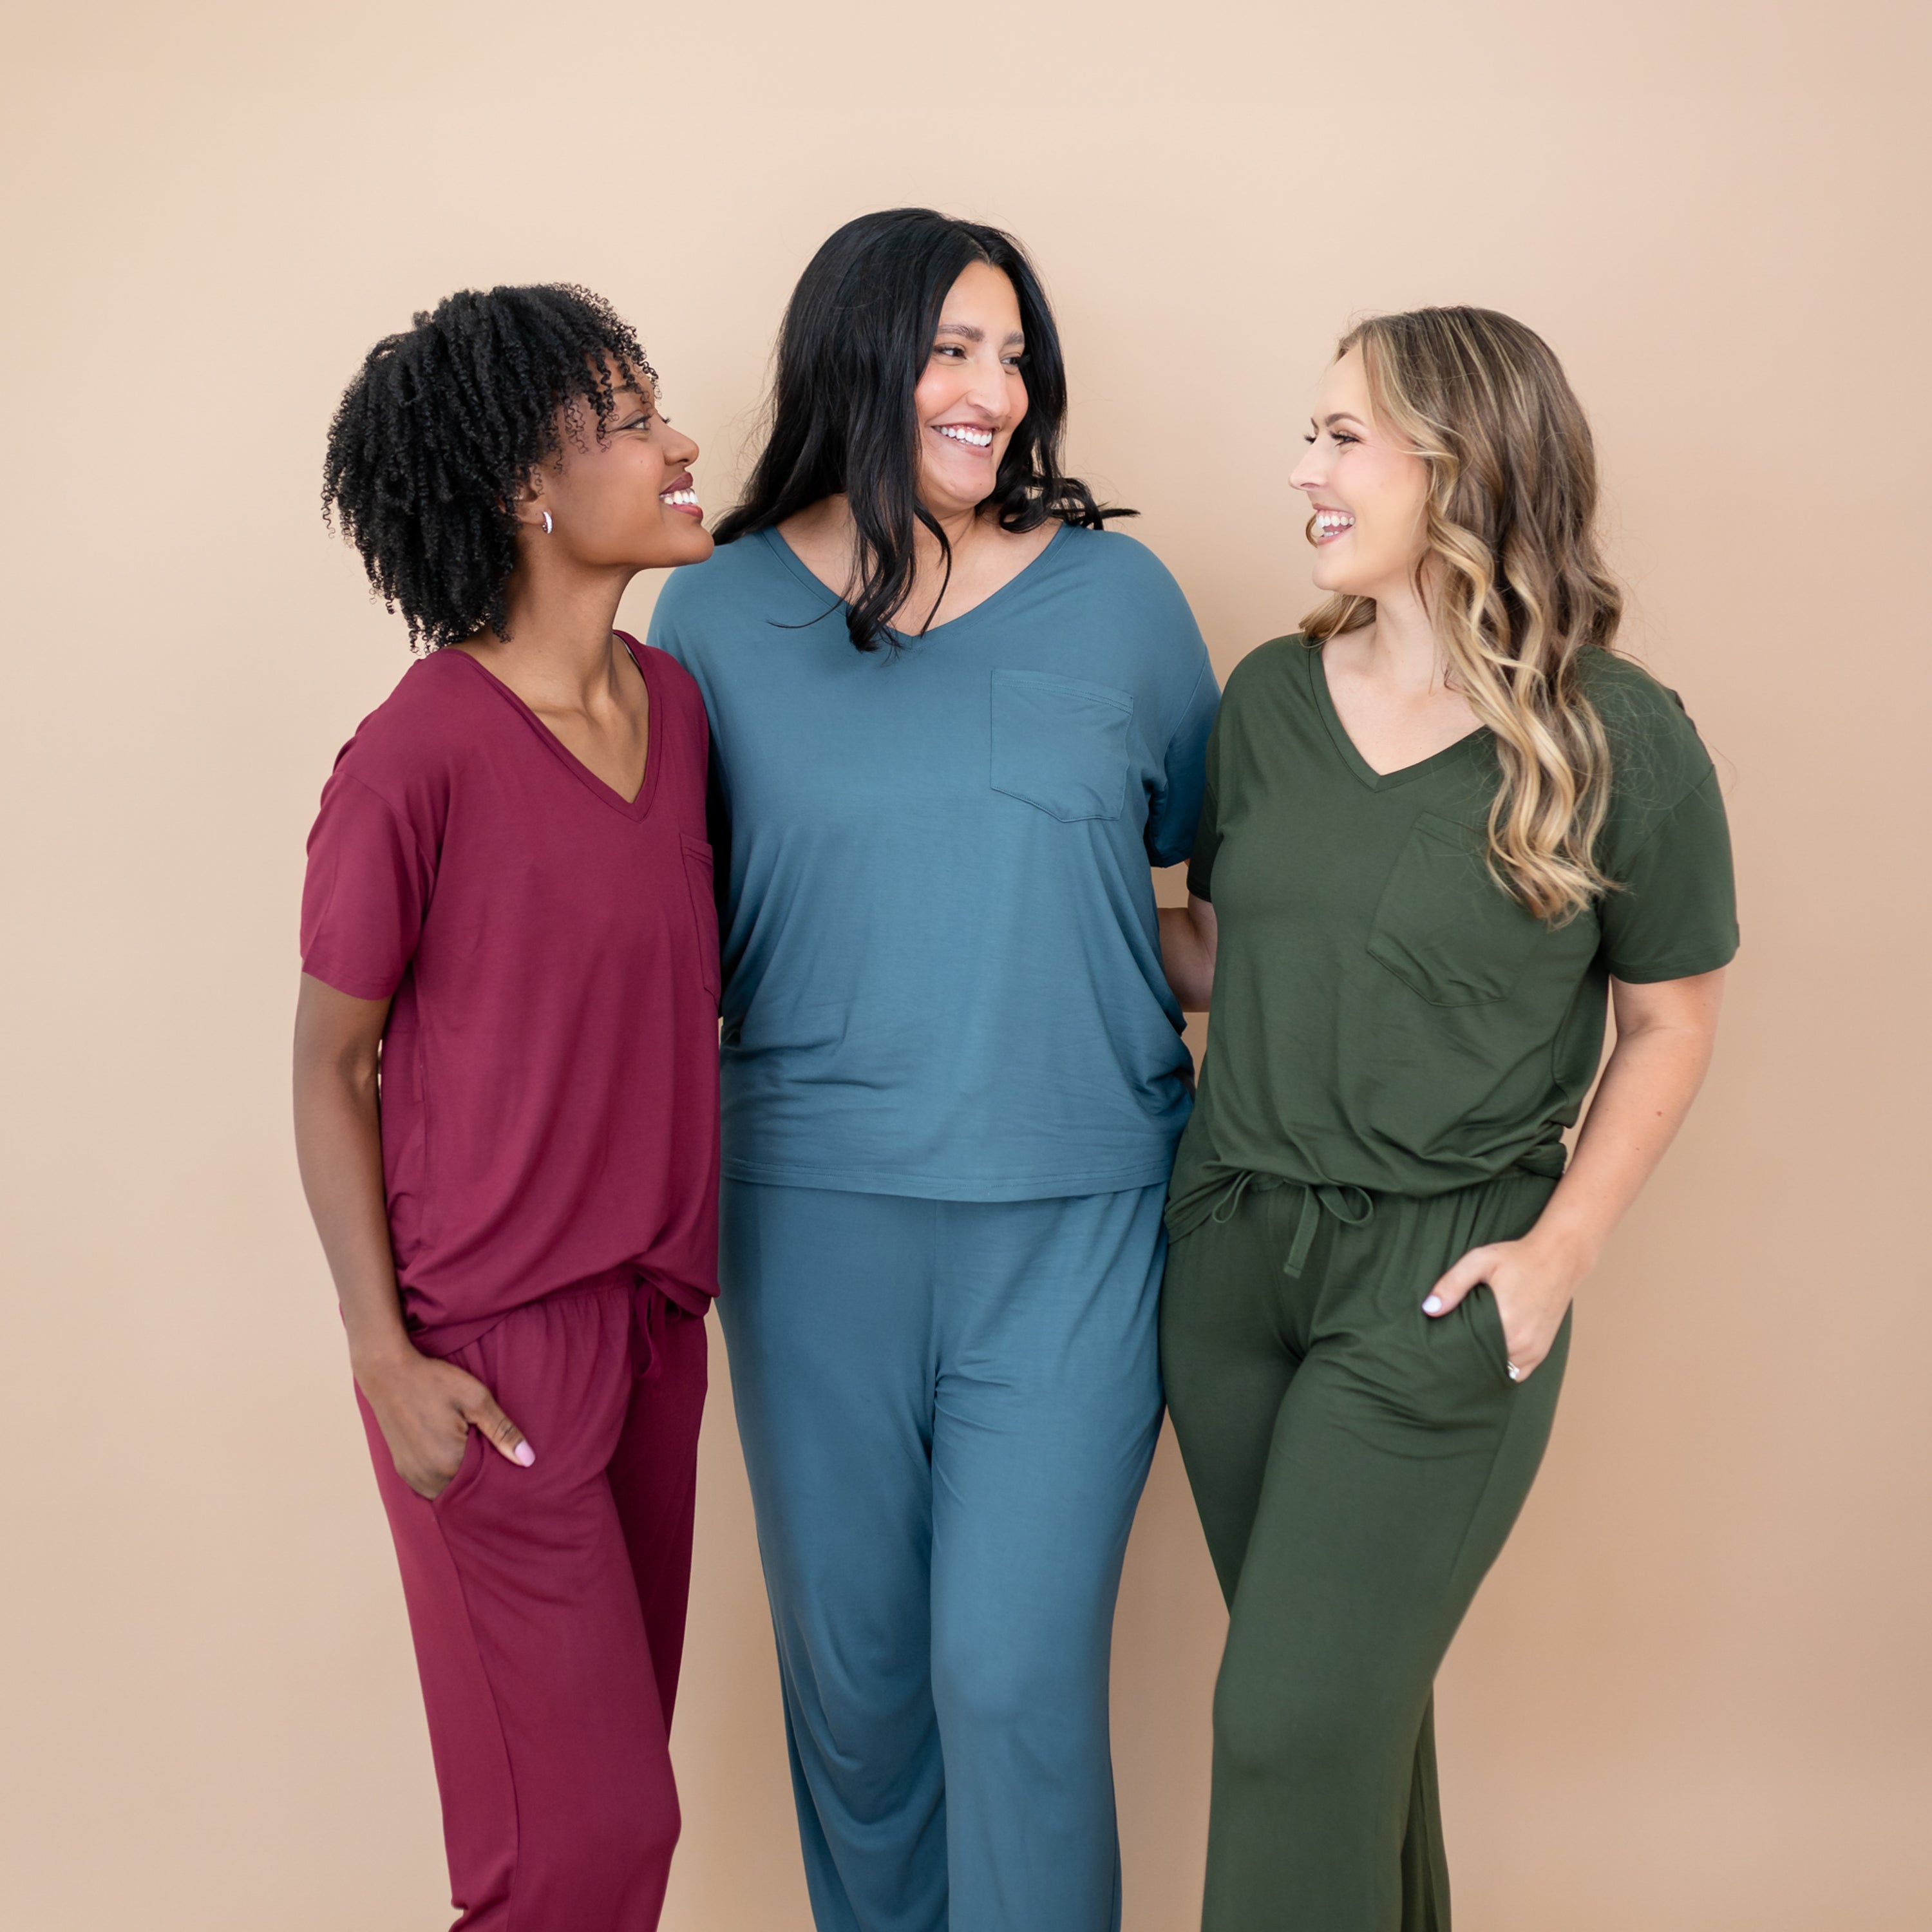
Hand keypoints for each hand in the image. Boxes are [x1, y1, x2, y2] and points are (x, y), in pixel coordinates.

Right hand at [355, 1346, 533, 1499]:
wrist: (388, 1373)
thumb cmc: (434, 1382)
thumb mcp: (476, 1399)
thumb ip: (503, 1431)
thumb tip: (528, 1460)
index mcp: (448, 1463)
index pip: (485, 1484)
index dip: (499, 1474)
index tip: (509, 1461)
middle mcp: (427, 1478)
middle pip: (464, 1490)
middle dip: (480, 1479)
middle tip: (492, 1454)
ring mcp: (412, 1476)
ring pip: (447, 1490)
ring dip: (460, 1479)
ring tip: (473, 1454)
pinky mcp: (403, 1470)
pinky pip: (430, 1485)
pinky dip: (444, 1477)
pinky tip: (453, 1458)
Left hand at [1421, 1228, 1595, 1381]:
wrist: (1558, 1258)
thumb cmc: (1516, 1258)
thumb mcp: (1480, 1261)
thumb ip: (1452, 1285)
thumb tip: (1429, 1309)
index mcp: (1505, 1323)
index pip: (1469, 1352)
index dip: (1452, 1352)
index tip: (1439, 1347)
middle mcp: (1522, 1342)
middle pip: (1484, 1364)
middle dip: (1466, 1359)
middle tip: (1448, 1351)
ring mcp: (1535, 1350)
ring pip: (1501, 1371)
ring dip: (1486, 1364)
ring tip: (1468, 1351)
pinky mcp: (1542, 1350)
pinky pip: (1519, 1372)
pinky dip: (1504, 1367)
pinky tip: (1490, 1354)